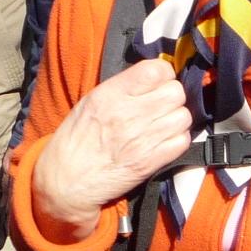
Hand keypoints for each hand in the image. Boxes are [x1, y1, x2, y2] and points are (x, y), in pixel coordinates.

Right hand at [32, 57, 193, 237]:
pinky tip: (164, 141)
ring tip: (162, 124)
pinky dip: (177, 140)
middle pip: (176, 92)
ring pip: (183, 116)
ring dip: (176, 119)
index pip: (157, 70)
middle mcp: (129, 114)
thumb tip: (152, 77)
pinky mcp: (150, 162)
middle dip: (172, 97)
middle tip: (161, 105)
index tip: (157, 83)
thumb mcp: (91, 102)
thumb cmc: (76, 138)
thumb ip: (121, 87)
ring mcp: (142, 139)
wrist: (66, 180)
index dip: (164, 74)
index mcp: (111, 94)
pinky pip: (182, 141)